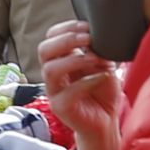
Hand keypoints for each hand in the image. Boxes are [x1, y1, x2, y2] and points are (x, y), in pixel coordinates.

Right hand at [38, 21, 121, 149]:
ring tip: (96, 58)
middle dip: (66, 40)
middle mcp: (53, 74)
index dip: (66, 28)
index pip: (51, 38)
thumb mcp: (101, 66)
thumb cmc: (102, 93)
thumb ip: (96, 51)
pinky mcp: (60, 107)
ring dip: (75, 60)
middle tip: (88, 38)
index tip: (88, 26)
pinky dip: (88, 81)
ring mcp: (54, 91)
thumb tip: (96, 35)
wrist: (105, 122)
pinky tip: (104, 76)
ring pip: (50, 69)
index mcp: (60, 60)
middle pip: (44, 50)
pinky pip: (68, 91)